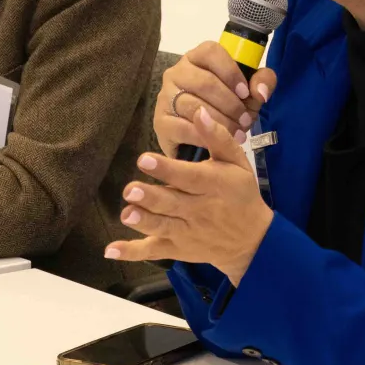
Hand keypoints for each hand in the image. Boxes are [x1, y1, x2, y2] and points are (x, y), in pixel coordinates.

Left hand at [106, 108, 273, 285]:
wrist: (251, 241)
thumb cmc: (241, 194)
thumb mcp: (238, 163)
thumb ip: (218, 138)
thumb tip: (199, 112)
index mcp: (213, 185)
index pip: (188, 176)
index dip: (166, 168)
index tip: (145, 158)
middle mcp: (198, 210)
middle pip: (171, 202)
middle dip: (150, 197)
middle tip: (131, 188)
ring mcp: (186, 232)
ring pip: (161, 226)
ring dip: (142, 221)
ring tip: (127, 213)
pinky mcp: (177, 249)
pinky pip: (153, 251)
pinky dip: (132, 252)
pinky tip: (112, 250)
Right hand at [154, 42, 275, 158]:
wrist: (205, 138)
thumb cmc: (228, 107)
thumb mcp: (250, 93)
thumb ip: (263, 82)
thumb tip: (260, 91)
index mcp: (198, 57)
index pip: (212, 52)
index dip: (231, 72)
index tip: (245, 93)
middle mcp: (177, 72)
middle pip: (205, 82)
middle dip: (230, 104)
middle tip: (245, 119)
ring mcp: (166, 96)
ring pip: (195, 106)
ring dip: (220, 122)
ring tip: (237, 133)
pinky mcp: (160, 121)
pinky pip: (182, 127)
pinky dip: (203, 136)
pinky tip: (216, 142)